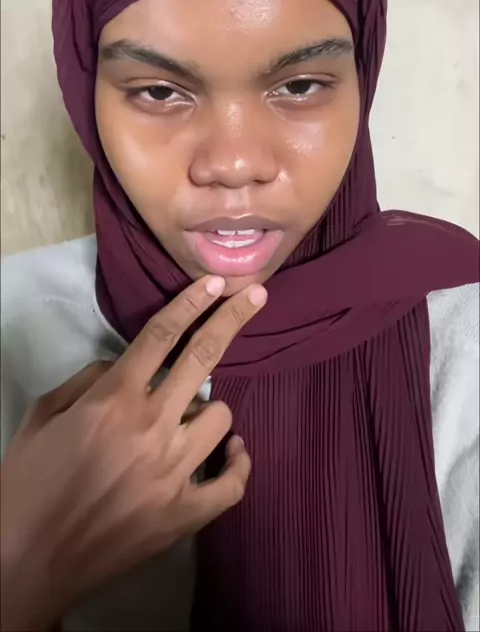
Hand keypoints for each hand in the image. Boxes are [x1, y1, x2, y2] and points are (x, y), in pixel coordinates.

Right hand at [0, 276, 266, 630]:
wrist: (25, 562)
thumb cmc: (27, 484)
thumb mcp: (41, 417)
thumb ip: (86, 381)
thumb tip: (124, 366)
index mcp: (112, 400)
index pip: (160, 335)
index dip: (191, 302)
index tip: (215, 282)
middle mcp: (150, 428)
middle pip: (203, 359)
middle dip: (231, 319)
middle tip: (254, 296)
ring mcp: (173, 473)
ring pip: (221, 416)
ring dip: (208, 409)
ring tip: (188, 419)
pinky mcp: (184, 515)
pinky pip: (233, 484)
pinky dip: (237, 464)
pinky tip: (231, 452)